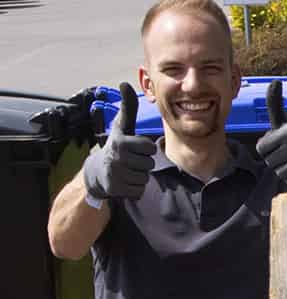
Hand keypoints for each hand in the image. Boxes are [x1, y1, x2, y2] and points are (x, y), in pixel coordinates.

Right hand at [82, 82, 155, 202]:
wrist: (98, 171)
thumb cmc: (117, 145)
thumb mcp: (122, 126)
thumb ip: (128, 107)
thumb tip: (124, 82)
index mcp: (120, 141)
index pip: (150, 147)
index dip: (146, 148)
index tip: (135, 146)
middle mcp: (117, 157)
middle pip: (149, 164)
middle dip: (143, 163)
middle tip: (130, 160)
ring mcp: (115, 174)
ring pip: (145, 178)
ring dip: (139, 175)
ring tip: (127, 169)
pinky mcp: (116, 189)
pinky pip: (139, 190)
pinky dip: (135, 188)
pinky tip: (124, 181)